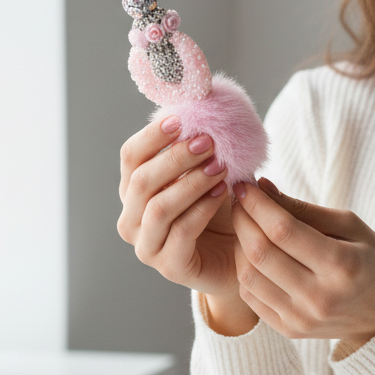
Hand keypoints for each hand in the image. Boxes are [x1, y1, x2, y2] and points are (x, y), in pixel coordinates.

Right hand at [116, 116, 237, 298]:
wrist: (243, 254)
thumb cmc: (222, 209)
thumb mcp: (208, 171)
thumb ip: (198, 147)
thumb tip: (201, 108)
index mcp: (133, 191)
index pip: (131, 156)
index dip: (152, 135)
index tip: (181, 118)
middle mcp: (132, 218)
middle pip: (142, 180)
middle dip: (176, 157)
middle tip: (208, 141)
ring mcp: (147, 246)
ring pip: (159, 207)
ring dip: (191, 182)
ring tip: (221, 166)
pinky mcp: (169, 266)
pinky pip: (181, 232)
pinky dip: (202, 208)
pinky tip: (223, 192)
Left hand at [230, 178, 374, 349]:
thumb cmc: (373, 262)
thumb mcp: (351, 226)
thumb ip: (305, 209)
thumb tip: (263, 188)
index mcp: (341, 266)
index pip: (283, 230)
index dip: (258, 205)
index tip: (245, 186)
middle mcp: (319, 297)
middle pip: (261, 253)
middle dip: (243, 219)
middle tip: (239, 200)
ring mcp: (301, 318)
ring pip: (249, 275)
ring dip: (239, 243)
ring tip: (245, 224)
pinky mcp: (289, 329)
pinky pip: (251, 296)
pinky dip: (244, 268)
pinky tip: (250, 252)